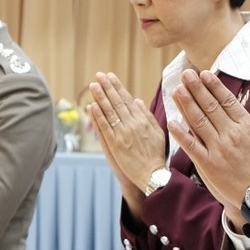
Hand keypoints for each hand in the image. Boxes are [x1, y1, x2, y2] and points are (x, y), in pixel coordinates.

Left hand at [87, 73, 166, 188]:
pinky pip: (105, 127)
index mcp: (142, 120)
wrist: (152, 174)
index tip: (110, 76)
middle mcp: (132, 124)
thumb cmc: (156, 154)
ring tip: (93, 85)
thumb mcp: (157, 132)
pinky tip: (92, 105)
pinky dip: (98, 116)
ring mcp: (123, 134)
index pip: (127, 99)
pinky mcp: (115, 144)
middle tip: (98, 75)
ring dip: (100, 97)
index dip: (118, 87)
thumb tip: (137, 100)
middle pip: (117, 102)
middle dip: (107, 87)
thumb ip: (146, 116)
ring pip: (110, 112)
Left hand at [165, 69, 249, 214]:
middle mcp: (230, 134)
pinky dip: (181, 133)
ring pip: (198, 122)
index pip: (227, 101)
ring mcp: (217, 149)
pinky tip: (171, 122)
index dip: (214, 86)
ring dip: (186, 104)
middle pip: (210, 107)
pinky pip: (191, 146)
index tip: (204, 74)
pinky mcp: (207, 164)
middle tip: (186, 74)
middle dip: (196, 88)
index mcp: (247, 127)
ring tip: (177, 89)